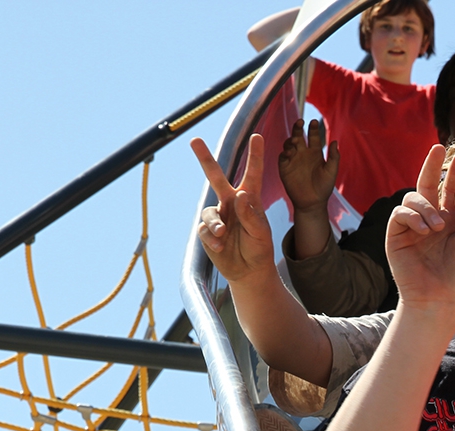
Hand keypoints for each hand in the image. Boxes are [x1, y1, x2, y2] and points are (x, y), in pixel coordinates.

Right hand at [190, 134, 274, 281]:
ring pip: (209, 212)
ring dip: (216, 224)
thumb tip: (240, 195)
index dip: (255, 156)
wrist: (249, 271)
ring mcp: (218, 216)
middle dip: (205, 159)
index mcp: (249, 199)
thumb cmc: (259, 248)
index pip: (253, 174)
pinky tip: (220, 246)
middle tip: (194, 140)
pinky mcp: (207, 232)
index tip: (257, 136)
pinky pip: (204, 230)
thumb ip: (251, 215)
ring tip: (223, 234)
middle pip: (216, 177)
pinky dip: (212, 238)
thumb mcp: (260, 233)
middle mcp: (231, 203)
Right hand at [278, 119, 338, 211]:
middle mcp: (303, 154)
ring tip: (295, 140)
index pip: (313, 137)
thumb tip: (335, 141)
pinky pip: (282, 157)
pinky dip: (284, 152)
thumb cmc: (324, 188)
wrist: (312, 203)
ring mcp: (293, 160)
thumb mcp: (331, 172)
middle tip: (300, 122)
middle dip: (298, 128)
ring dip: (291, 139)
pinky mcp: (285, 168)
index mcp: (315, 153)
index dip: (313, 129)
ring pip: (289, 144)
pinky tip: (289, 152)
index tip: (313, 122)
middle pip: (298, 136)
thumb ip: (334, 157)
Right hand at [386, 145, 454, 317]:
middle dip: (433, 165)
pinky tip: (425, 230)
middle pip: (429, 184)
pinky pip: (399, 212)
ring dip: (426, 207)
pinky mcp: (396, 236)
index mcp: (452, 220)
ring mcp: (412, 227)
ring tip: (437, 227)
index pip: (452, 189)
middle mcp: (431, 220)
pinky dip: (412, 215)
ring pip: (413, 197)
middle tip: (439, 148)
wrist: (440, 301)